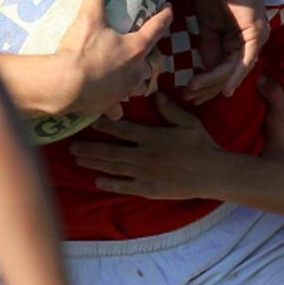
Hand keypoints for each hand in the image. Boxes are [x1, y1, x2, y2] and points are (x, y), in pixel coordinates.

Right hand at [56, 0, 171, 119]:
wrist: (63, 85)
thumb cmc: (80, 50)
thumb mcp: (88, 16)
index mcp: (135, 48)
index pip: (156, 28)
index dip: (164, 16)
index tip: (169, 9)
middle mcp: (135, 71)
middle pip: (152, 61)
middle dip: (153, 54)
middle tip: (149, 46)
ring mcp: (123, 90)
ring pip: (140, 85)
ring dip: (139, 79)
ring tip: (135, 74)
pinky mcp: (108, 105)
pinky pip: (117, 107)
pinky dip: (117, 106)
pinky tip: (115, 107)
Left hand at [71, 93, 222, 198]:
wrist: (212, 174)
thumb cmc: (201, 145)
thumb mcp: (188, 122)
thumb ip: (170, 109)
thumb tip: (155, 95)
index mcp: (152, 137)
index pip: (122, 130)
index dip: (104, 125)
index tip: (90, 121)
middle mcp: (144, 155)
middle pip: (110, 151)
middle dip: (89, 148)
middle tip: (71, 146)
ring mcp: (144, 174)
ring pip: (113, 168)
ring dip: (93, 163)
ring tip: (78, 159)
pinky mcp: (148, 189)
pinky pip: (124, 186)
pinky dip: (109, 183)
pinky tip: (97, 180)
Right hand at [182, 0, 267, 103]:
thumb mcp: (207, 27)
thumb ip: (208, 48)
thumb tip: (205, 69)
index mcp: (241, 40)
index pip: (225, 68)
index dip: (207, 82)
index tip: (189, 91)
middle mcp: (252, 42)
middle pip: (230, 73)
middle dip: (208, 88)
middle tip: (189, 97)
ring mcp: (257, 38)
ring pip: (235, 70)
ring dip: (213, 83)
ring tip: (193, 90)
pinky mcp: (256, 34)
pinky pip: (245, 61)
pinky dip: (234, 76)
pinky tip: (224, 90)